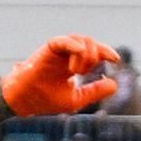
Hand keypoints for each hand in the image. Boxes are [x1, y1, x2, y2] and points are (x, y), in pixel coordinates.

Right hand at [0, 34, 118, 117]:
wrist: (25, 101)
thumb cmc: (46, 100)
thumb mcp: (76, 98)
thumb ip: (94, 91)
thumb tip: (114, 84)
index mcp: (73, 63)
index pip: (93, 52)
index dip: (105, 52)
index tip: (116, 59)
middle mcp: (67, 54)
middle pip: (89, 43)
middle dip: (95, 55)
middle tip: (84, 72)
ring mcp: (58, 51)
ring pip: (80, 40)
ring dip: (85, 55)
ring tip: (77, 71)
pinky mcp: (48, 50)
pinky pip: (63, 40)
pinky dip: (73, 44)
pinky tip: (78, 52)